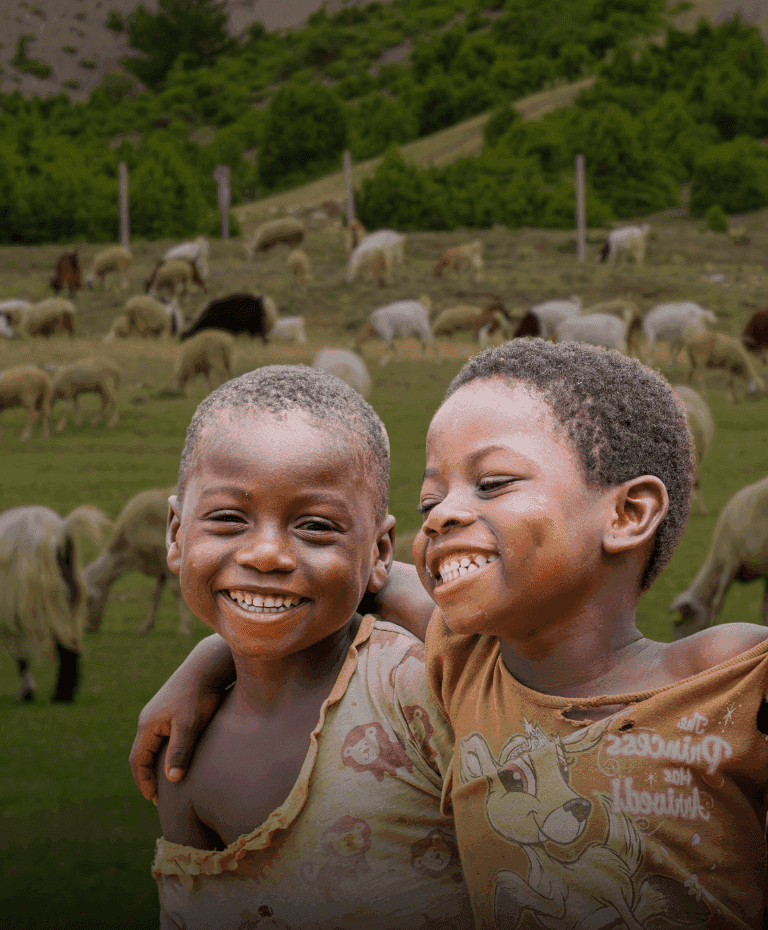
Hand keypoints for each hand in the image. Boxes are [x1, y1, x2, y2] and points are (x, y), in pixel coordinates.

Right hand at [128, 634, 234, 800]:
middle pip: (142, 754)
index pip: (137, 760)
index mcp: (147, 725)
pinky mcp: (170, 710)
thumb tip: (171, 779)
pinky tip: (178, 759)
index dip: (143, 781)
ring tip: (168, 783)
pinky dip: (165, 752)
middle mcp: (148, 720)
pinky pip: (162, 737)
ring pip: (153, 745)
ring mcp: (158, 714)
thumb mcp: (189, 724)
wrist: (207, 666)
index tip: (153, 799)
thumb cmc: (199, 695)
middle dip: (148, 776)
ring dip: (157, 764)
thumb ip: (180, 751)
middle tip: (159, 797)